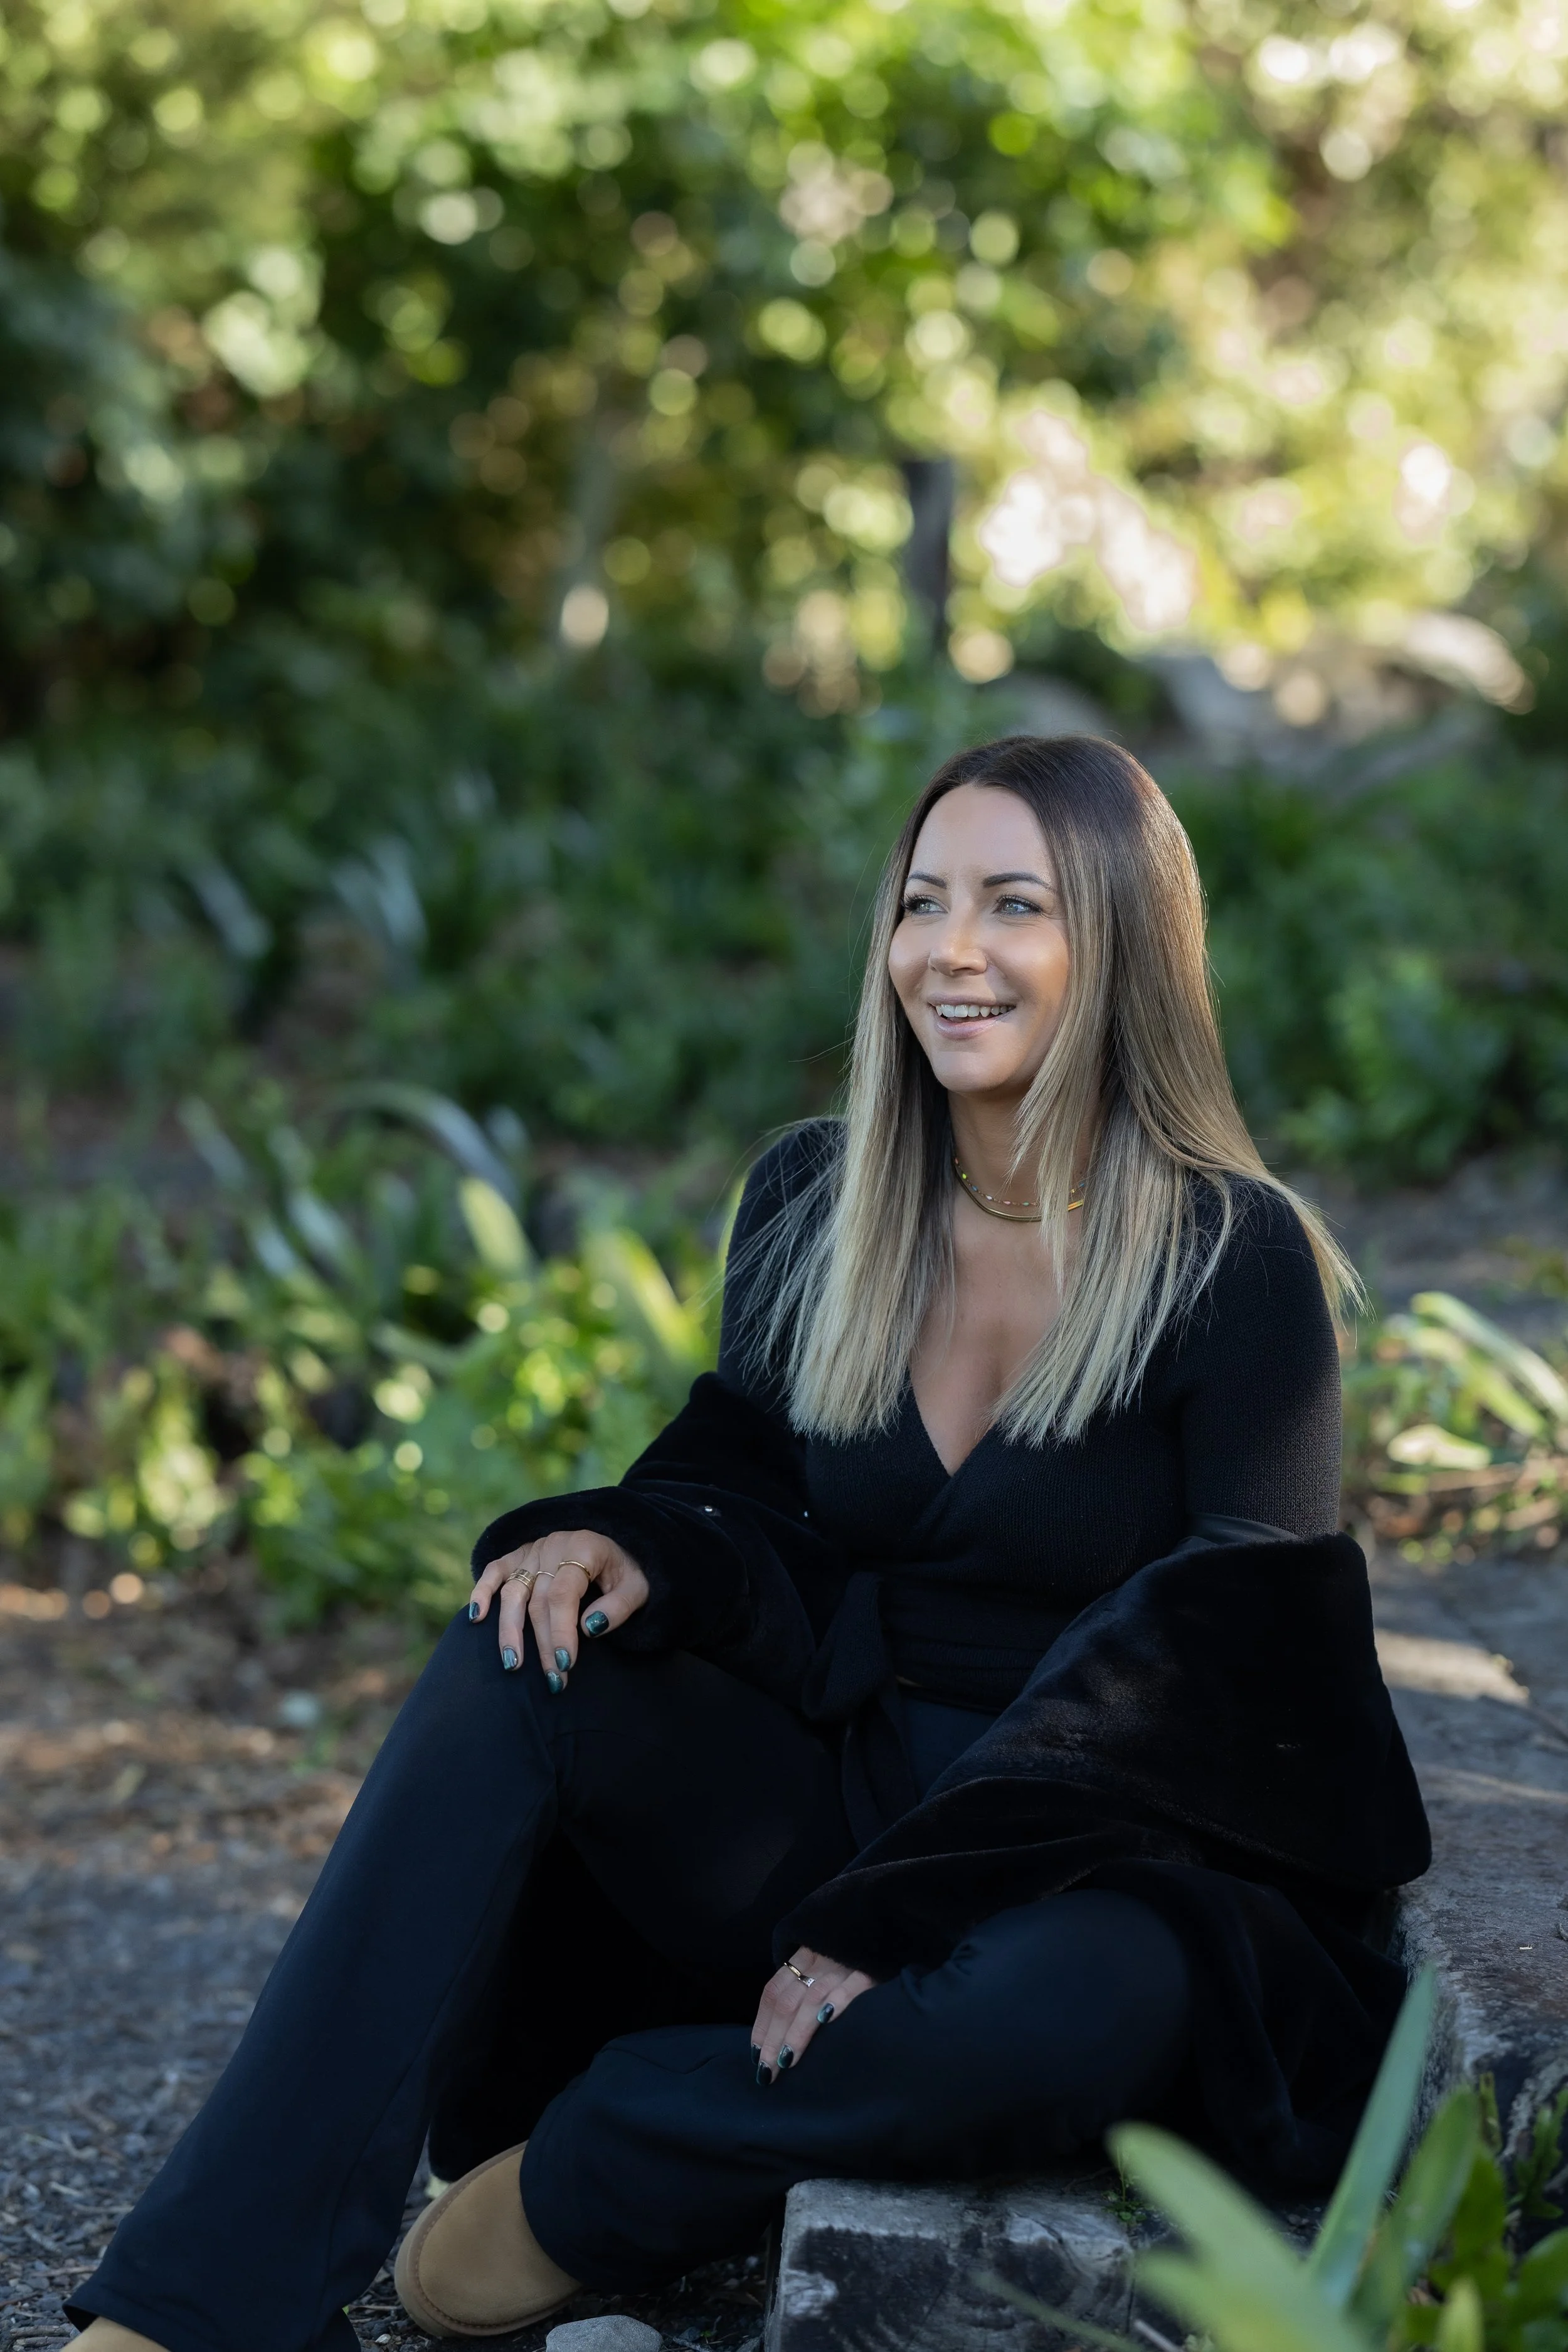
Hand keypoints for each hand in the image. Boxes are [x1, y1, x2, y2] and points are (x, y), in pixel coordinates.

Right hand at [468, 1528, 648, 1688]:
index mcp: (583, 1549)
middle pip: (539, 1601)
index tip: (566, 1663)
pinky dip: (482, 1592)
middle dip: (544, 1644)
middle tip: (553, 1680)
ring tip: (513, 1664)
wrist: (616, 1544)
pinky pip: (494, 1570)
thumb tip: (589, 1628)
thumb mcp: (638, 1587)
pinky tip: (476, 1617)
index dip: (562, 1631)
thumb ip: (619, 1606)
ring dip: (509, 1630)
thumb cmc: (625, 1571)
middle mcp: (553, 1547)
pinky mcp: (518, 1555)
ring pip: (513, 1592)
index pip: (564, 1595)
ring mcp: (532, 1550)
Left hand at [750, 1946, 877, 2081]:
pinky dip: (837, 2002)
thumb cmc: (853, 1955)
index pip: (773, 1992)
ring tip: (787, 2061)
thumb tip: (783, 2031)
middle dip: (773, 2038)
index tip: (756, 2056)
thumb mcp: (824, 1962)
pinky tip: (826, 2021)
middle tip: (768, 2072)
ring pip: (812, 1999)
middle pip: (787, 2001)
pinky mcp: (869, 1968)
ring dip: (796, 2032)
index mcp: (804, 1957)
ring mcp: (843, 1964)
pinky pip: (850, 1985)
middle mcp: (818, 1960)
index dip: (762, 2025)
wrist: (884, 1927)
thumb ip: (806, 1986)